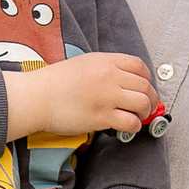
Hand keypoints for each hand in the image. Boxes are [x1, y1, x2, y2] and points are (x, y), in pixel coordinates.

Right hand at [5, 50, 164, 143]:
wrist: (37, 97)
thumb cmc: (55, 82)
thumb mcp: (84, 63)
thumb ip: (106, 68)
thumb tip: (125, 80)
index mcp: (105, 61)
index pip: (140, 66)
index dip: (147, 79)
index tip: (145, 88)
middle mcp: (109, 76)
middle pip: (145, 86)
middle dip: (151, 99)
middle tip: (148, 107)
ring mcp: (106, 97)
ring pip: (143, 103)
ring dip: (145, 113)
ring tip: (138, 117)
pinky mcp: (102, 117)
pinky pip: (131, 122)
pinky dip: (134, 127)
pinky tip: (128, 127)